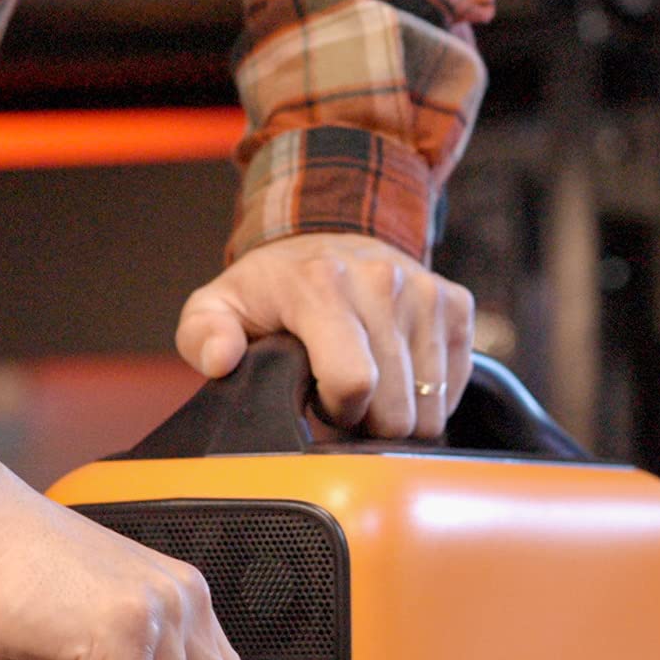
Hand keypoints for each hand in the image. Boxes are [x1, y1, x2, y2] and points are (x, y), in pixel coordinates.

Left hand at [177, 232, 475, 438]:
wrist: (329, 240)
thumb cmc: (272, 289)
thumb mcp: (219, 306)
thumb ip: (203, 335)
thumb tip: (220, 360)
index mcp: (322, 285)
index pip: (355, 382)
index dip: (337, 411)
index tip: (319, 399)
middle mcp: (382, 280)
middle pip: (397, 408)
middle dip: (368, 419)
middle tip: (342, 394)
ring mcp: (424, 291)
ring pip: (430, 406)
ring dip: (397, 408)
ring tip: (368, 379)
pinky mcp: (455, 303)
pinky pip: (454, 386)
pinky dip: (427, 394)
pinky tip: (397, 372)